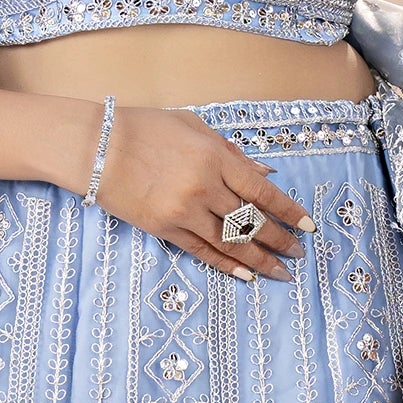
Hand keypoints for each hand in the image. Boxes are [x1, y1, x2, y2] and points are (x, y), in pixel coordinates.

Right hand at [93, 107, 310, 279]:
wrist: (94, 147)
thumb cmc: (143, 128)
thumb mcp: (193, 127)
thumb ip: (232, 153)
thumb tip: (266, 175)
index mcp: (216, 158)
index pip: (263, 192)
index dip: (289, 212)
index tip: (308, 227)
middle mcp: (205, 187)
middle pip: (251, 221)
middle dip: (280, 239)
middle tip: (298, 254)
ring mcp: (184, 211)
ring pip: (231, 242)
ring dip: (259, 260)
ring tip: (280, 273)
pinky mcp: (164, 229)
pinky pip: (202, 251)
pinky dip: (226, 264)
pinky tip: (245, 275)